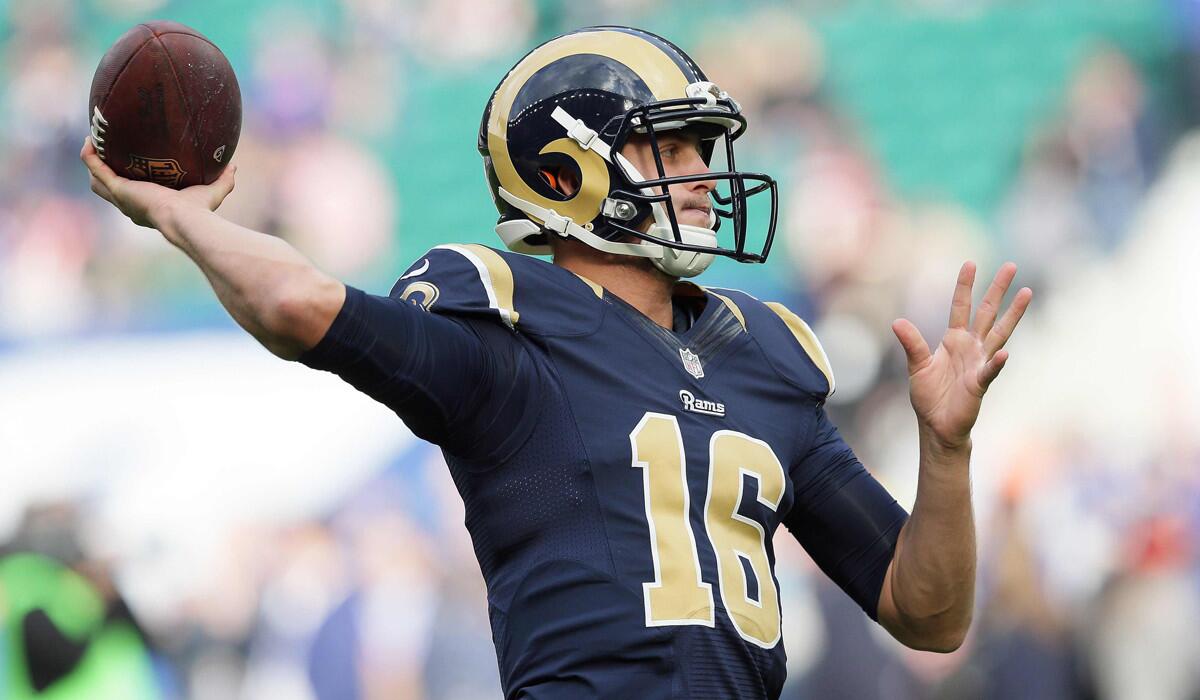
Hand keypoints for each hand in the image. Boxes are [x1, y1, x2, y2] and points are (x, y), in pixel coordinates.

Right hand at [80, 136, 235, 227]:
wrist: (185, 219)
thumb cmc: (199, 211)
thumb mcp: (213, 192)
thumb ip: (224, 180)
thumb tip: (233, 165)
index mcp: (149, 207)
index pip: (135, 196)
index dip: (130, 183)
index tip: (132, 167)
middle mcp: (131, 205)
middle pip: (109, 190)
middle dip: (105, 172)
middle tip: (106, 152)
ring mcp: (122, 198)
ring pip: (97, 181)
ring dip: (93, 163)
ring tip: (94, 143)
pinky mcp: (118, 188)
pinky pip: (96, 168)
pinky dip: (90, 155)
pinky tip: (90, 140)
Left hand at [892, 262, 1031, 450]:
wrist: (937, 426)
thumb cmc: (929, 396)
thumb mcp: (916, 366)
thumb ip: (911, 344)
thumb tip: (897, 322)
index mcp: (954, 340)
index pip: (961, 307)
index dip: (965, 286)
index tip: (970, 263)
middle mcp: (971, 347)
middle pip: (987, 312)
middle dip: (998, 289)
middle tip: (1011, 265)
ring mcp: (979, 363)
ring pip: (1000, 333)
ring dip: (1013, 314)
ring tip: (1027, 293)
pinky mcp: (980, 384)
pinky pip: (990, 370)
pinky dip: (996, 362)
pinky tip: (1004, 352)